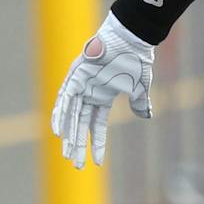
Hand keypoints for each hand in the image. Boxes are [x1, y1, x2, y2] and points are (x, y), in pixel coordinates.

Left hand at [50, 11, 153, 168]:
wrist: (131, 37)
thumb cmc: (136, 58)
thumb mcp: (140, 86)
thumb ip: (139, 102)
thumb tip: (146, 116)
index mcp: (103, 97)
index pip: (97, 127)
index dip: (97, 145)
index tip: (97, 163)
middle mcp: (89, 93)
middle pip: (81, 125)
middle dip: (78, 146)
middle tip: (76, 166)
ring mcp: (81, 85)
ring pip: (71, 115)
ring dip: (69, 135)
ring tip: (66, 154)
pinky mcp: (77, 76)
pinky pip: (66, 98)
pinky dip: (61, 113)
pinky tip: (58, 130)